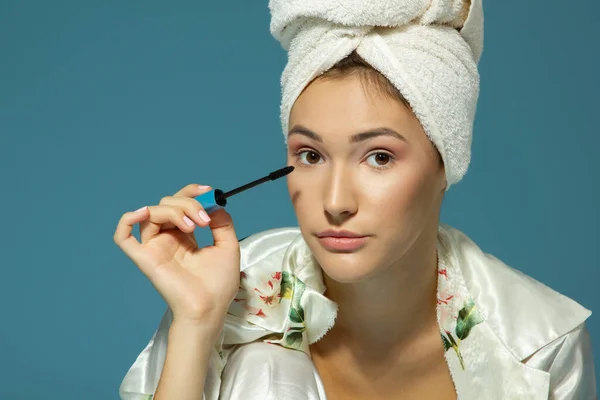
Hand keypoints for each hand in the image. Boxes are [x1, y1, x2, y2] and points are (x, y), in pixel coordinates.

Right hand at [114, 184, 240, 329]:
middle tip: (205, 220)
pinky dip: (127, 220)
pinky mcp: (145, 258)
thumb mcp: (228, 247)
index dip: (191, 192)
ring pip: (152, 213)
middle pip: (167, 204)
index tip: (208, 191)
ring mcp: (155, 247)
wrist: (209, 308)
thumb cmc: (218, 284)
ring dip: (174, 210)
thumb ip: (222, 223)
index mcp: (185, 236)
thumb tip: (214, 205)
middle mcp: (168, 239)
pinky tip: (144, 213)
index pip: (181, 204)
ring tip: (192, 226)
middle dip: (188, 203)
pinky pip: (123, 236)